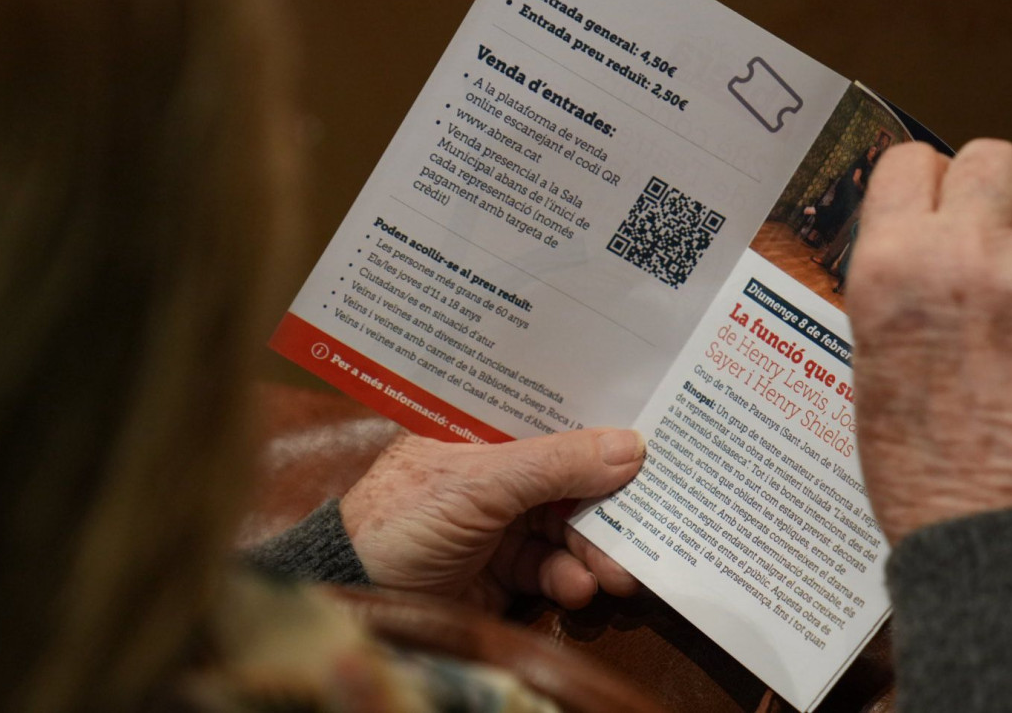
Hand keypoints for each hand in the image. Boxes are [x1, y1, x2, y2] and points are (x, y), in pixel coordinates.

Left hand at [339, 427, 644, 610]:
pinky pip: (555, 567)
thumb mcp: (480, 482)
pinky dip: (572, 578)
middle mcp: (495, 467)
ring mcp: (502, 518)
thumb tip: (632, 446)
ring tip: (620, 571)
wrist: (358, 599)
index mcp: (482, 428)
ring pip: (570, 525)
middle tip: (651, 518)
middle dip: (611, 499)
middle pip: (571, 474)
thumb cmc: (401, 520)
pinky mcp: (505, 568)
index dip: (600, 419)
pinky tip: (579, 587)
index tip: (654, 427)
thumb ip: (556, 464)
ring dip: (599, 547)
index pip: (551, 412)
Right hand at [847, 140, 1011, 544]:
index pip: (912, 163)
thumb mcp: (874, 369)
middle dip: (990, 196)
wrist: (1007, 541)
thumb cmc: (927, 474)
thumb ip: (901, 293)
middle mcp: (971, 256)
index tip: (931, 210)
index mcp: (894, 269)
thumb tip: (928, 256)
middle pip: (993, 160)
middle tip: (988, 249)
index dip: (924, 188)